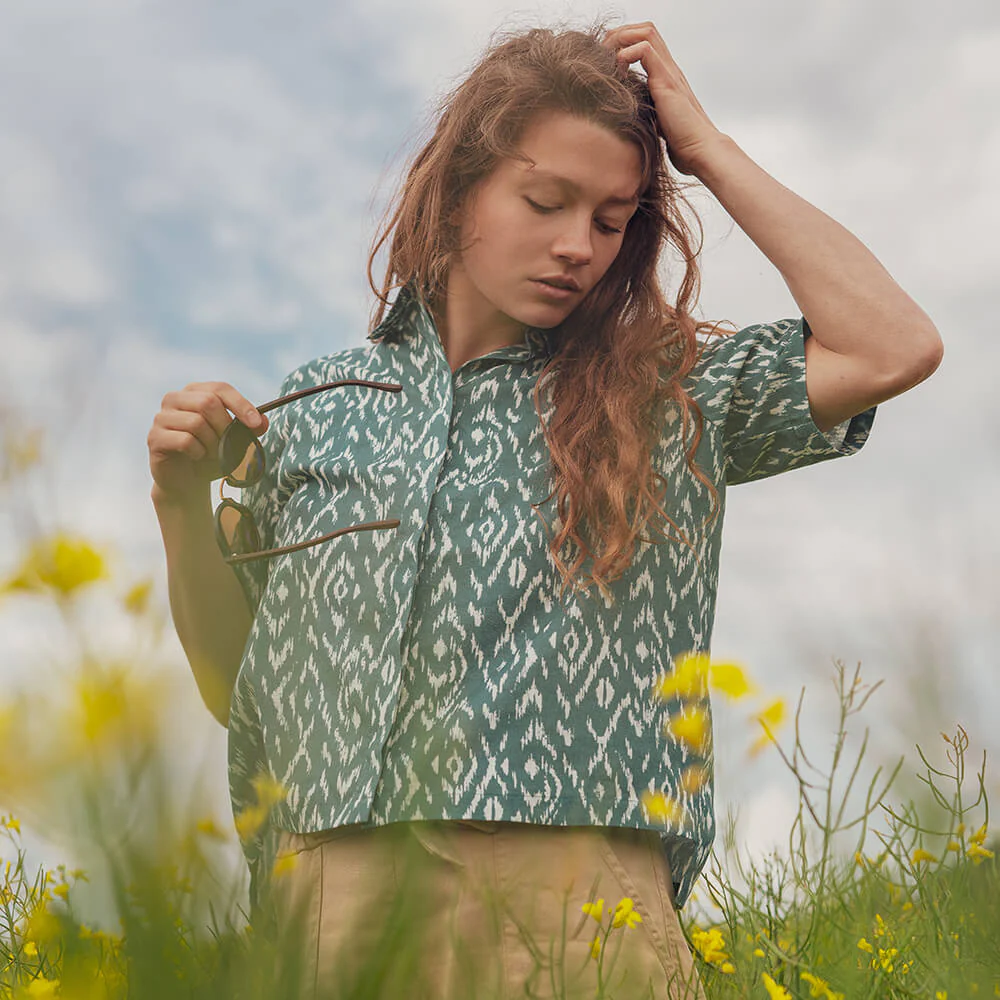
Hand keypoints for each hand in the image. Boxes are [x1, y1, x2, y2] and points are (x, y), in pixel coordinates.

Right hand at [148, 381, 267, 503]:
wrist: (187, 481)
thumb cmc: (211, 455)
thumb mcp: (235, 442)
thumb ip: (250, 430)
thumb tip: (264, 421)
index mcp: (196, 392)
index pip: (220, 388)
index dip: (240, 404)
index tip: (255, 423)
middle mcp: (175, 399)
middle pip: (208, 402)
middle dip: (225, 426)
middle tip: (230, 444)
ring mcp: (162, 417)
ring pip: (196, 422)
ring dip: (212, 443)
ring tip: (213, 453)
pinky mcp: (155, 437)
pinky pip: (185, 440)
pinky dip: (199, 452)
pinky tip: (198, 457)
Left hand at [602, 22, 723, 175]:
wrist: (699, 151)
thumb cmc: (681, 144)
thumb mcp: (656, 122)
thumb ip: (645, 111)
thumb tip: (625, 118)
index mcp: (666, 76)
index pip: (647, 41)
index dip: (625, 42)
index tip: (606, 59)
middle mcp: (669, 68)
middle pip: (645, 29)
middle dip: (620, 34)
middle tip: (602, 52)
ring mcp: (669, 72)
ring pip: (646, 33)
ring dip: (621, 39)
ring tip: (607, 58)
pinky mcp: (666, 82)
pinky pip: (645, 51)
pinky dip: (626, 55)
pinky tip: (618, 73)